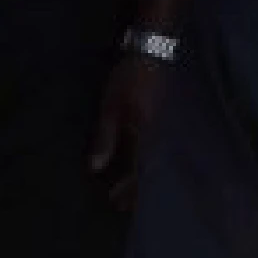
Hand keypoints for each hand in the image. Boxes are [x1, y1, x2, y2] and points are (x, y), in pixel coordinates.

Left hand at [91, 52, 170, 208]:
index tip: (115, 201)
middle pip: (149, 169)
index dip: (128, 189)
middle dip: (136, 189)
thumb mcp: (111, 107)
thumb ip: (105, 138)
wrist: (152, 52)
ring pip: (153, 160)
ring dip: (141, 176)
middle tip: (122, 205)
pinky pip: (153, 148)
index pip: (139, 170)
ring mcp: (161, 127)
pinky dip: (144, 160)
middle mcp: (157, 135)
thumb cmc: (128, 78)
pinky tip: (136, 162)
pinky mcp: (160, 119)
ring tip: (128, 189)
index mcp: (145, 134)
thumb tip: (96, 168)